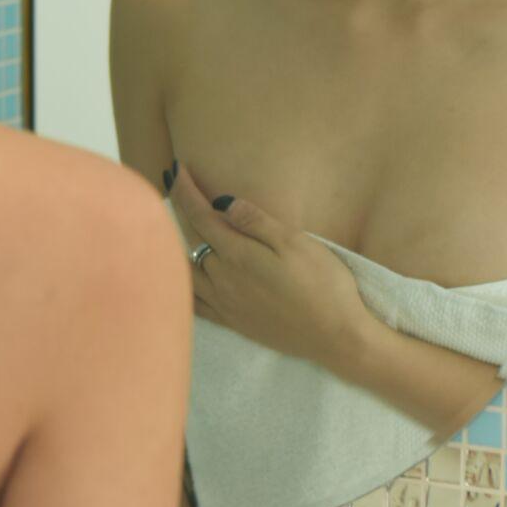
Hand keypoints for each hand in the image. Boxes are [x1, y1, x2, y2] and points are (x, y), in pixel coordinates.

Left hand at [168, 164, 370, 367]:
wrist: (335, 336)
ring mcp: (225, 304)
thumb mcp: (296, 243)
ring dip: (174, 247)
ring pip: (185, 272)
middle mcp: (223, 280)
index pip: (200, 216)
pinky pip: (194, 304)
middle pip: (189, 240)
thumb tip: (223, 203)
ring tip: (170, 228)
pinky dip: (181, 286)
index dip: (184, 191)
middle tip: (172, 187)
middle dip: (178, 211)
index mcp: (237, 256)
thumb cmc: (323, 284)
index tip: (175, 170)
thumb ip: (256, 222)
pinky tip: (180, 280)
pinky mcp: (233, 322)